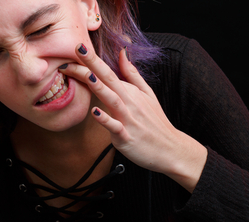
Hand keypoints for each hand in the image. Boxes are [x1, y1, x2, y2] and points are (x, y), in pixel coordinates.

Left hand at [59, 44, 206, 191]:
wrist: (171, 149)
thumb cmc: (155, 122)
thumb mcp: (147, 94)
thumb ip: (132, 74)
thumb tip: (122, 52)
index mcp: (130, 92)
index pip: (108, 72)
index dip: (93, 60)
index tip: (78, 46)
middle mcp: (129, 103)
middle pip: (108, 81)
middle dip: (93, 65)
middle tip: (78, 49)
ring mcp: (128, 119)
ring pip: (112, 100)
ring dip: (100, 88)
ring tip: (87, 75)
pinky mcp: (127, 137)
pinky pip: (115, 127)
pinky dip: (106, 120)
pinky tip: (94, 112)